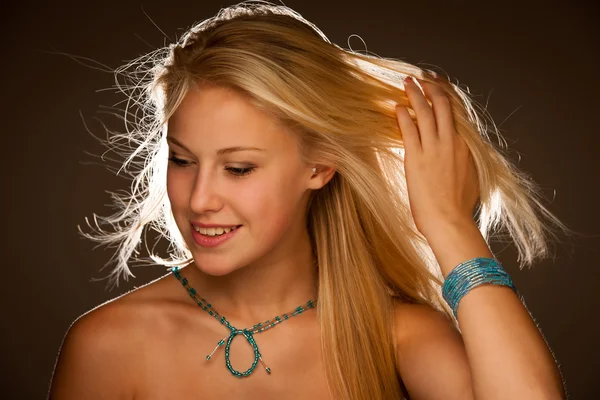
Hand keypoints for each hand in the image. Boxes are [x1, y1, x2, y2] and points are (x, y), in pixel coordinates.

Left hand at [395, 76, 479, 238]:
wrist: (449, 219)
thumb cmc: (460, 206)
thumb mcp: (472, 177)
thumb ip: (466, 160)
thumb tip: (463, 156)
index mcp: (467, 145)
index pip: (456, 112)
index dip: (446, 95)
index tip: (439, 84)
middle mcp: (452, 141)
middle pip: (442, 104)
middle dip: (431, 87)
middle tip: (421, 78)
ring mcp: (434, 147)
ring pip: (424, 111)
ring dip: (414, 94)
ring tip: (406, 82)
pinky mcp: (416, 157)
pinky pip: (408, 128)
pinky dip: (402, 115)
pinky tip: (397, 107)